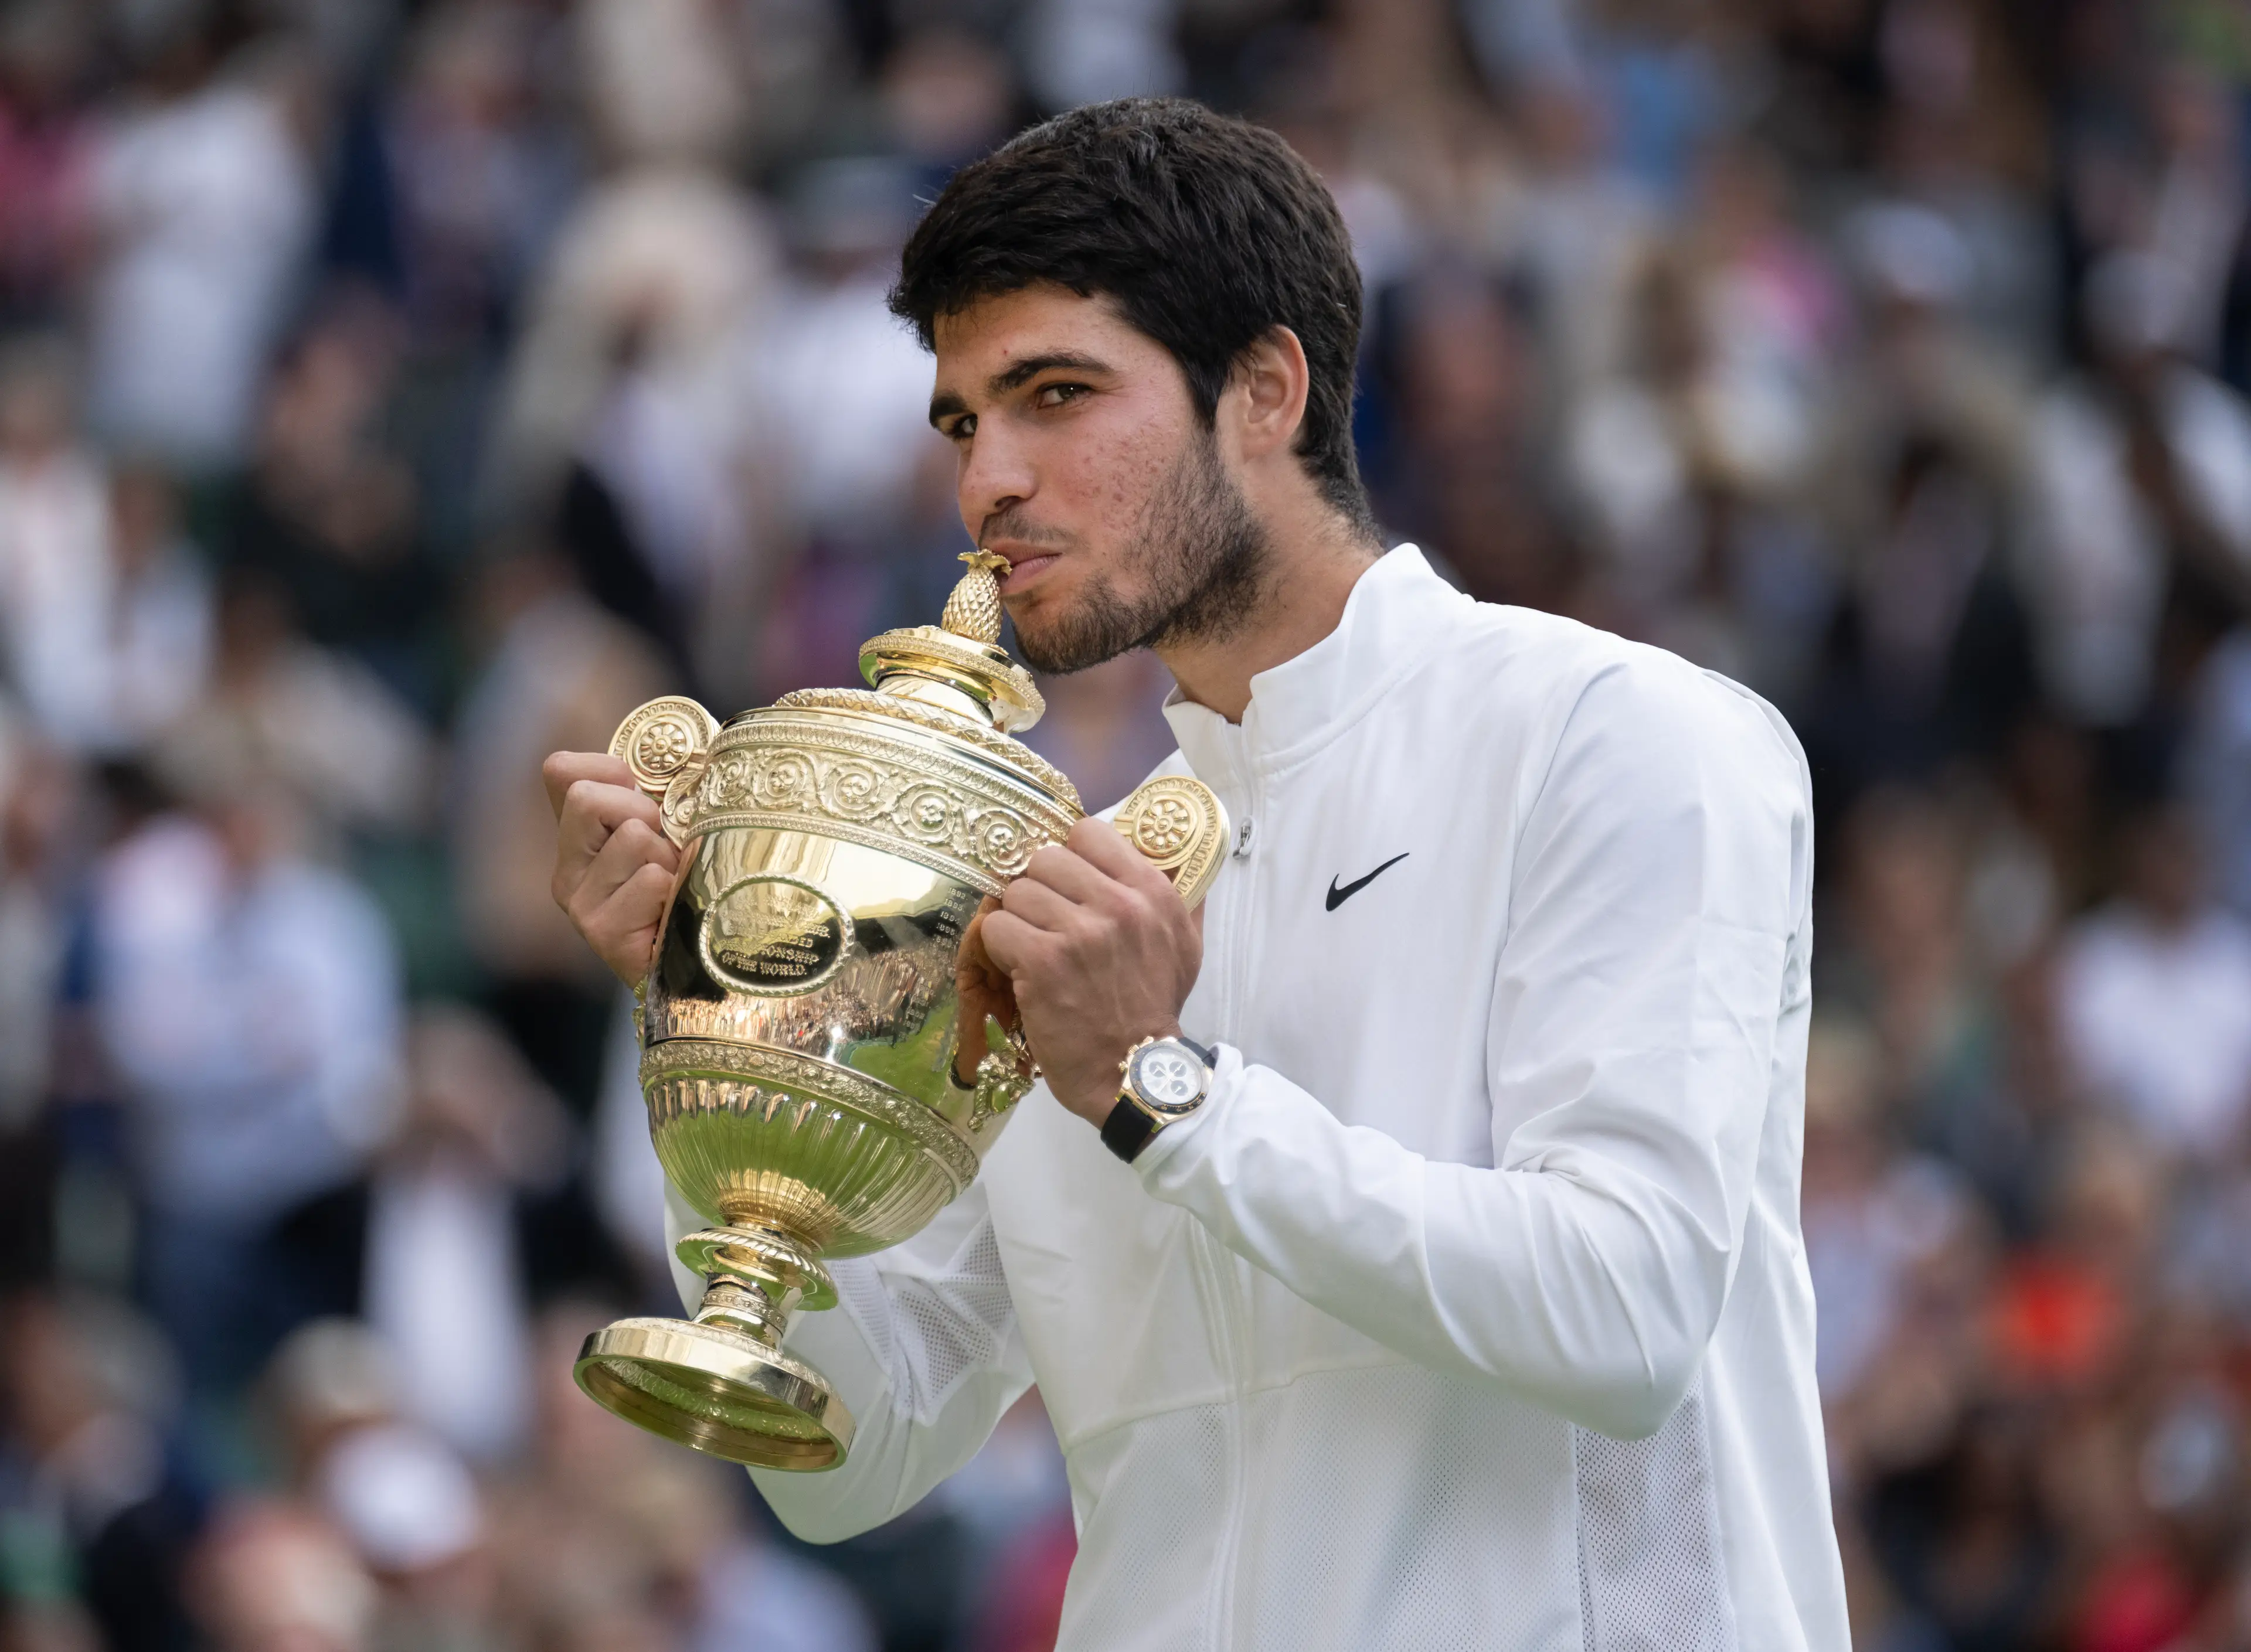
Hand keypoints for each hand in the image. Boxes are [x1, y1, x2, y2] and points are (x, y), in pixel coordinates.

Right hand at [543, 750, 681, 985]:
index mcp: (577, 838)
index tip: (641, 790)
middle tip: (666, 847)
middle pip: (586, 798)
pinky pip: (650, 880)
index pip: (561, 771)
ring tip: (675, 887)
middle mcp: (567, 870)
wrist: (700, 967)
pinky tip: (673, 914)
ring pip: (632, 838)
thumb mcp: (672, 831)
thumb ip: (658, 793)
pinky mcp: (602, 933)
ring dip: (669, 857)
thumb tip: (669, 756)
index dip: (608, 768)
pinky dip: (675, 890)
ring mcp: (580, 903)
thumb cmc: (690, 889)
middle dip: (641, 811)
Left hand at [978, 816, 1201, 1125]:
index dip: (1071, 854)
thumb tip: (1169, 853)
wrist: (1134, 1072)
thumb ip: (1178, 896)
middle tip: (1047, 921)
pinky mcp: (1041, 962)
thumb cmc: (1156, 1009)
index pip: (1089, 831)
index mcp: (1151, 892)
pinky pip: (997, 927)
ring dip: (1018, 920)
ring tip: (1034, 949)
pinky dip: (1000, 948)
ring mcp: (1078, 932)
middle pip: (1045, 858)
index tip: (1068, 882)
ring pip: (1016, 891)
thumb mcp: (1186, 946)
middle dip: (1040, 889)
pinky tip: (1021, 969)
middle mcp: (1117, 905)